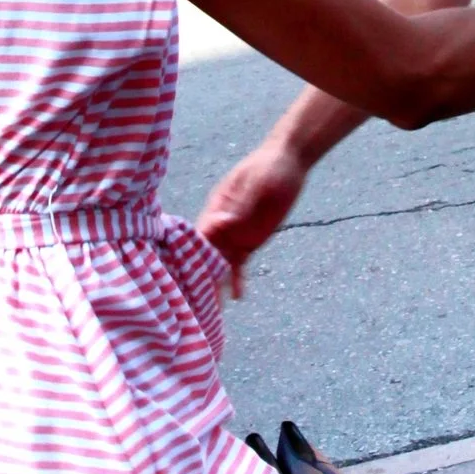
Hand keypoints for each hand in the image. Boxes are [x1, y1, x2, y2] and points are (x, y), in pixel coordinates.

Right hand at [195, 142, 306, 294]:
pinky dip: (237, 280)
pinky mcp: (250, 242)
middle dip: (198, 277)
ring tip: (209, 308)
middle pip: (205, 254)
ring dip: (214, 284)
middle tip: (191, 302)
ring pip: (220, 264)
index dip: (193, 253)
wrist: (288, 164)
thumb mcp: (257, 184)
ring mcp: (235, 234)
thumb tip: (222, 221)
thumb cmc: (269, 168)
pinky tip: (237, 297)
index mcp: (216, 208)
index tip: (187, 273)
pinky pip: (240, 264)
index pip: (200, 234)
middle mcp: (221, 225)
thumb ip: (241, 204)